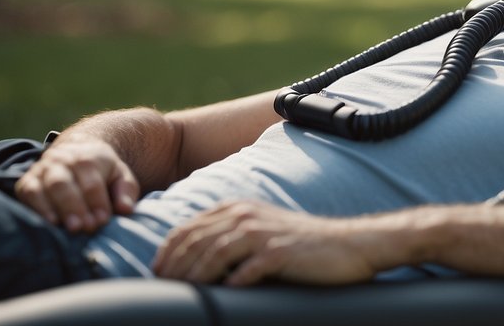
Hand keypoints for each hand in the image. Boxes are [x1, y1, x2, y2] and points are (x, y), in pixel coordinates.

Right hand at [14, 138, 139, 232]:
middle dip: (75, 207)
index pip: (91, 182)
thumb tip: (125, 209)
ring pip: (46, 188)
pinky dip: (38, 208)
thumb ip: (126, 191)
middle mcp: (62, 160)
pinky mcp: (27, 181)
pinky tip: (50, 223)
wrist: (75, 151)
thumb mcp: (120, 176)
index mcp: (88, 157)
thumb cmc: (102, 172)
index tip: (102, 221)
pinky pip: (29, 193)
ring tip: (69, 228)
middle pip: (64, 184)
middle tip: (85, 228)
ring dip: (57, 209)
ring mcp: (42, 169)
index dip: (97, 202)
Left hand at [153, 200, 385, 286]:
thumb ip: (229, 235)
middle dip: (173, 266)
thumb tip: (193, 259)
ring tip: (183, 293)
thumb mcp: (261, 229)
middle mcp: (247, 216)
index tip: (156, 273)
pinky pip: (248, 269)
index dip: (167, 251)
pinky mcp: (281, 252)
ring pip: (215, 253)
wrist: (348, 244)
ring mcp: (264, 233)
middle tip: (161, 287)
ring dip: (194, 276)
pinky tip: (223, 295)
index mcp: (238, 209)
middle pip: (196, 241)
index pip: (189, 228)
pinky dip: (231, 282)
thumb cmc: (301, 243)